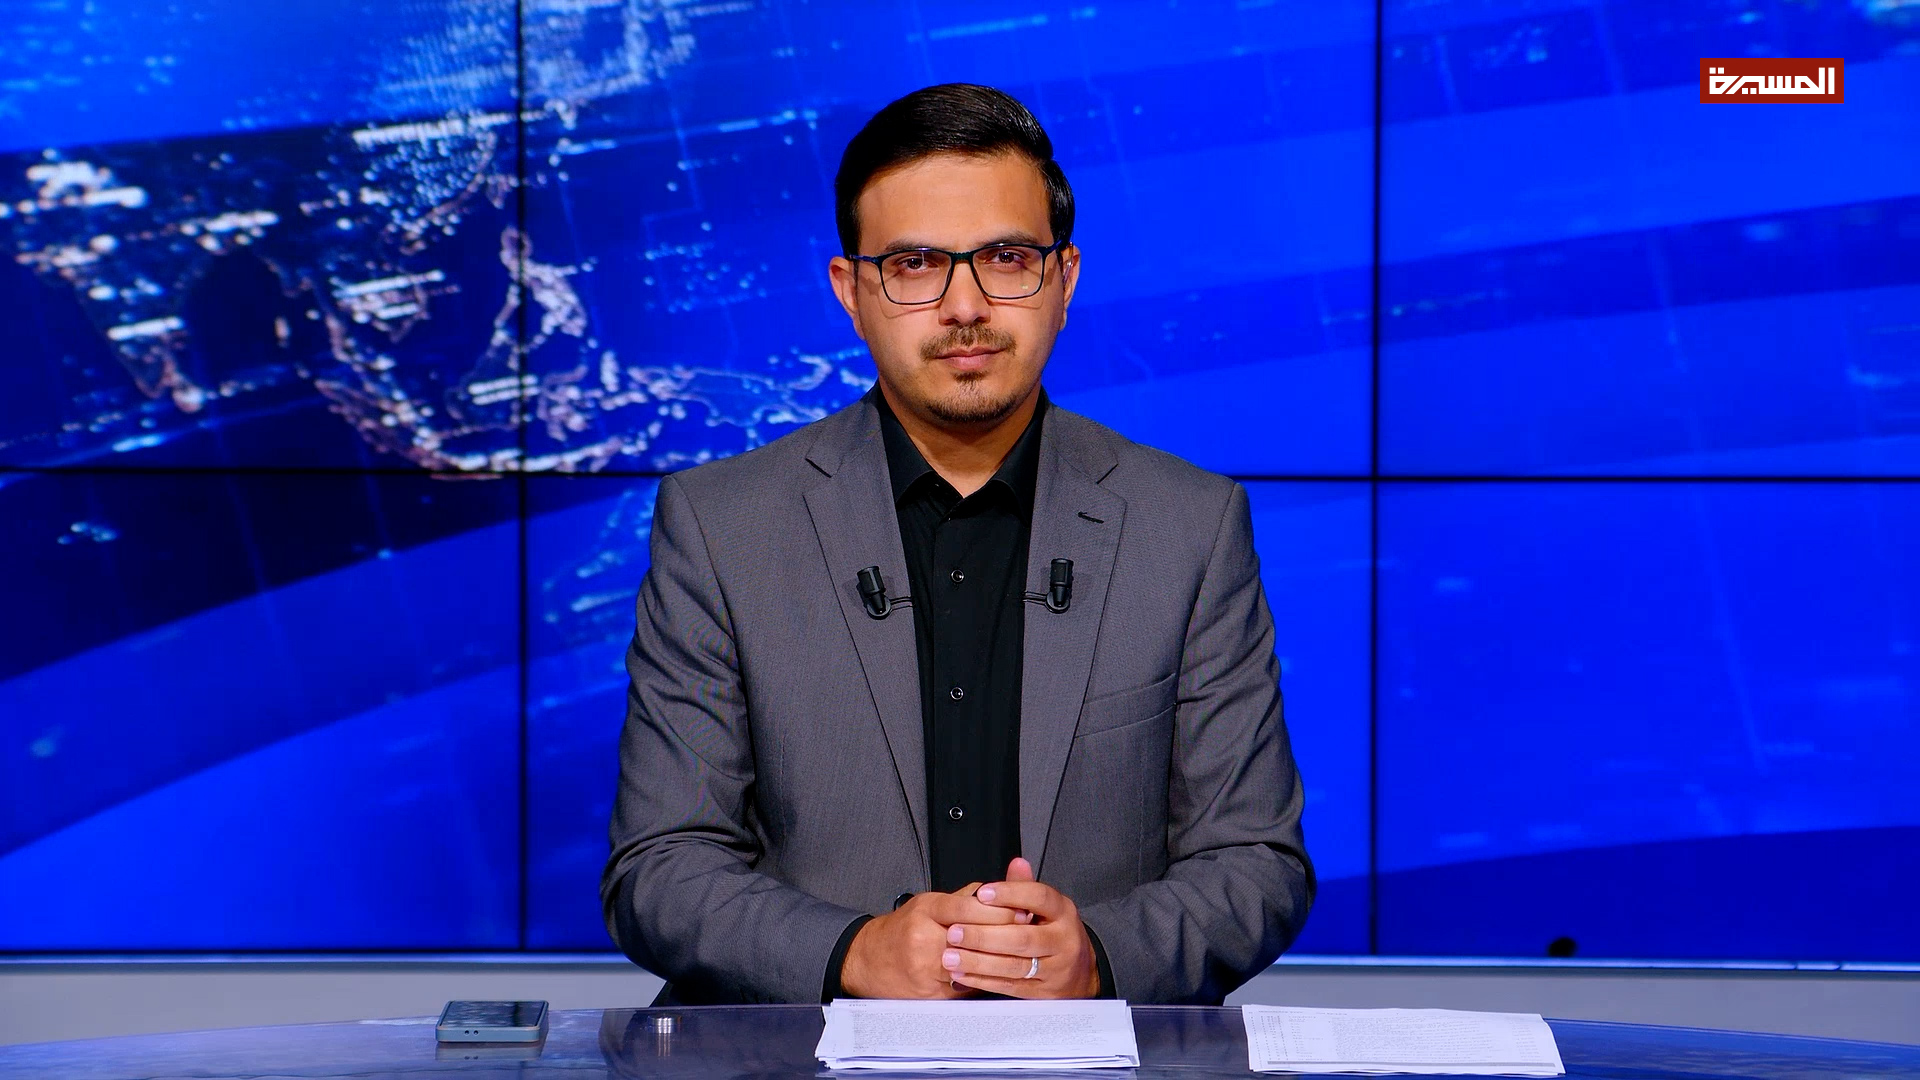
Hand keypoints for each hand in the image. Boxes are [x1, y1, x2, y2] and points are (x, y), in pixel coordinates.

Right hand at [840, 883, 1018, 998]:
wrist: (867, 959)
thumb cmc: (902, 930)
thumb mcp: (929, 904)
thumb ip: (965, 898)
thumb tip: (999, 889)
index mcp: (926, 910)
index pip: (967, 907)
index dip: (998, 910)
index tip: (1022, 910)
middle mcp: (923, 937)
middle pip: (973, 936)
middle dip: (1004, 935)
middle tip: (1029, 933)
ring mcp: (925, 967)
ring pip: (971, 964)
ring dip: (998, 960)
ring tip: (1020, 955)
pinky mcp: (928, 992)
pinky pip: (963, 987)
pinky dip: (982, 980)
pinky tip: (999, 976)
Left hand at [943, 858, 1100, 998]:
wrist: (1080, 973)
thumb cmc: (1055, 933)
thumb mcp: (1047, 907)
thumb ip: (1026, 887)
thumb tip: (1017, 863)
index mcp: (1063, 912)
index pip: (1039, 898)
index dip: (1010, 894)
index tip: (981, 893)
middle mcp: (1063, 940)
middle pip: (1023, 937)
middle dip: (984, 936)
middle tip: (955, 932)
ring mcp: (1055, 969)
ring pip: (1014, 965)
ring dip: (978, 961)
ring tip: (951, 956)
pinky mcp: (1043, 993)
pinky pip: (1010, 986)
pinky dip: (983, 980)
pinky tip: (962, 974)